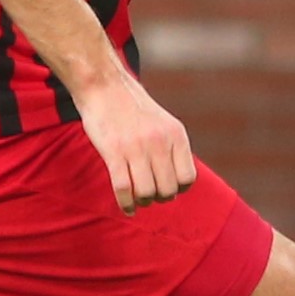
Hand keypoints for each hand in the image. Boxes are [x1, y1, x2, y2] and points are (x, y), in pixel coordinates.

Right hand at [78, 70, 195, 209]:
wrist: (106, 87)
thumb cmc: (133, 109)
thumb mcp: (163, 123)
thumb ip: (172, 148)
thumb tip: (180, 182)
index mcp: (176, 134)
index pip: (188, 178)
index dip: (179, 190)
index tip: (167, 188)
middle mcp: (160, 141)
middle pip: (168, 190)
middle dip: (159, 198)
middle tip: (150, 195)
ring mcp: (137, 147)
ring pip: (146, 193)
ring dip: (142, 202)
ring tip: (138, 198)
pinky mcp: (114, 152)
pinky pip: (124, 189)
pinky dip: (126, 205)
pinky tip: (127, 208)